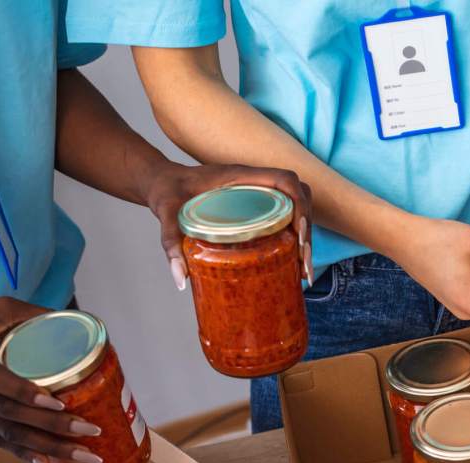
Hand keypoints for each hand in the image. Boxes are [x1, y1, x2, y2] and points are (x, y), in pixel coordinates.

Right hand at [0, 298, 103, 462]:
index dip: (22, 391)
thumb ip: (33, 314)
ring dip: (48, 448)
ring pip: (7, 432)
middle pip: (7, 413)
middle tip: (91, 430)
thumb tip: (79, 319)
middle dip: (52, 426)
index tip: (57, 401)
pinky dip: (26, 456)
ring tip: (85, 456)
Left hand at [143, 163, 315, 289]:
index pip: (286, 180)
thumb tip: (180, 279)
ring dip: (306, 237)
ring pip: (297, 209)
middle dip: (308, 230)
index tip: (297, 235)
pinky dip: (295, 240)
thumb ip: (170, 240)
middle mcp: (255, 182)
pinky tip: (293, 265)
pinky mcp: (258, 206)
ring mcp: (259, 193)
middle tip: (303, 263)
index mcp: (240, 176)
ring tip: (303, 271)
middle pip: (300, 198)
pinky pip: (287, 217)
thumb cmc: (165, 191)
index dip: (299, 205)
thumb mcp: (166, 211)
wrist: (162, 182)